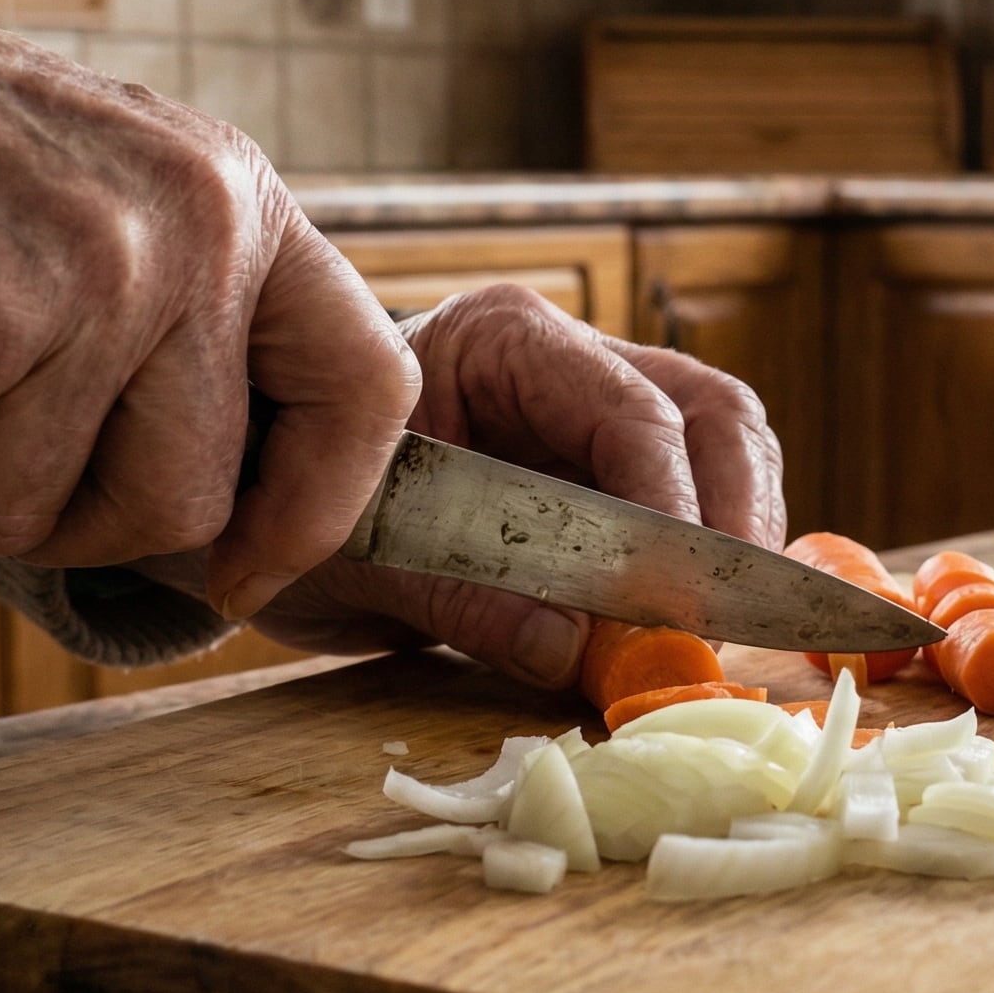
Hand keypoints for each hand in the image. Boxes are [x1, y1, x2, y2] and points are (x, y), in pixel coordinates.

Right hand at [0, 0, 418, 610]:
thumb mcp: (107, 191)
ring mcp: (80, 278)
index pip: (367, 391)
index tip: (247, 569)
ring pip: (24, 515)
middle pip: (180, 503)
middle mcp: (187, 236)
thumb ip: (182, 324)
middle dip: (60, 519)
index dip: (318, 510)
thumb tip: (228, 524)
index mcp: (239, 205)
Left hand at [241, 284, 785, 688]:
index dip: (672, 514)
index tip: (678, 605)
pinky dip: (711, 559)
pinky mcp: (607, 471)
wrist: (255, 492)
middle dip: (732, 518)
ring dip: (738, 537)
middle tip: (727, 620)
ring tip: (726, 627)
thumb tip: (572, 652)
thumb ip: (461, 596)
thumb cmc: (289, 494)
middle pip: (709, 412)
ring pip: (723, 446)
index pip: (632, 414)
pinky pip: (698, 497)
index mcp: (500, 340)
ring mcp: (596, 408)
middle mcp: (567, 356)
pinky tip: (703, 620)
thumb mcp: (353, 554)